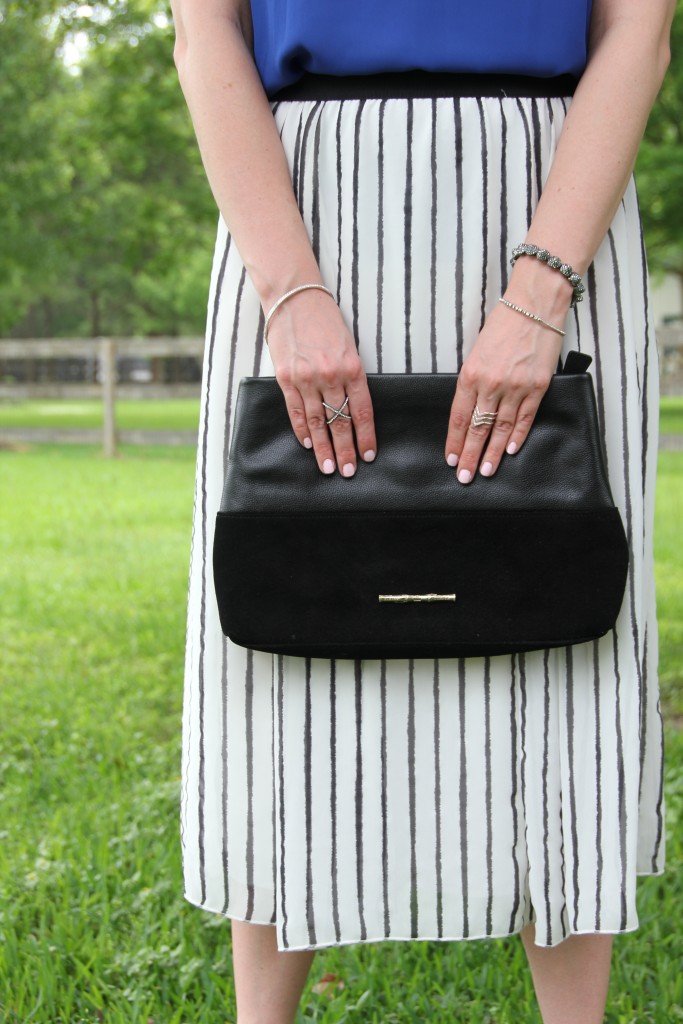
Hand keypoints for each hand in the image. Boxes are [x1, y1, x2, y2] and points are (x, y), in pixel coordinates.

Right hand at [266, 289, 376, 476]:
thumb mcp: (348, 346)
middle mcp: (330, 375)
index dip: (365, 436)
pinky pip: (296, 411)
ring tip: (328, 467)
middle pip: (340, 422)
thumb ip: (351, 377)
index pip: (362, 411)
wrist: (294, 298)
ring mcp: (306, 378)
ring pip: (318, 422)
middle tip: (348, 472)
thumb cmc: (325, 320)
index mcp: (352, 367)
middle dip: (345, 450)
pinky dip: (302, 430)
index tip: (368, 455)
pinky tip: (308, 444)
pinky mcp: (285, 378)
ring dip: (323, 448)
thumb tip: (354, 410)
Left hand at [444, 301, 564, 482]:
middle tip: (463, 477)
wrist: (534, 305)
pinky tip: (511, 451)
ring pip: (501, 429)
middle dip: (469, 455)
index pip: (458, 417)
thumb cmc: (503, 325)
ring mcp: (516, 387)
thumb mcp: (476, 352)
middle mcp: (492, 384)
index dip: (453, 441)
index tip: (450, 459)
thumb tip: (469, 410)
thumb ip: (472, 381)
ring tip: (485, 471)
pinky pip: (525, 418)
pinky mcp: (537, 386)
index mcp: (470, 374)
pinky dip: (518, 436)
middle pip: (477, 428)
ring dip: (492, 453)